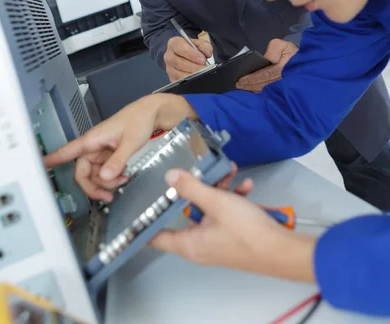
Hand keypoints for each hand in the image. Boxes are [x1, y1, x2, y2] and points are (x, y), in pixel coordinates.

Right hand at [44, 94, 196, 201]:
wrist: (151, 113)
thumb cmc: (139, 119)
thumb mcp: (131, 141)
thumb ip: (118, 160)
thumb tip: (105, 176)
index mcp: (93, 139)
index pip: (67, 151)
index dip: (53, 160)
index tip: (40, 167)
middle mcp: (93, 146)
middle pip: (82, 172)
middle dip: (94, 186)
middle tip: (108, 195)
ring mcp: (101, 151)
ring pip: (94, 174)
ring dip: (106, 183)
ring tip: (123, 181)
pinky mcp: (109, 154)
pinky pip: (104, 171)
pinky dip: (112, 177)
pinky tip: (123, 176)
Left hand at [151, 169, 315, 281]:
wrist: (282, 249)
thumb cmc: (247, 232)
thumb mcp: (216, 202)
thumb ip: (191, 188)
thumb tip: (169, 177)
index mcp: (189, 243)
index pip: (156, 237)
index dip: (145, 223)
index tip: (139, 207)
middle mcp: (200, 245)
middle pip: (186, 214)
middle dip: (193, 190)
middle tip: (194, 172)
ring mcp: (217, 241)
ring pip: (209, 210)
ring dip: (217, 189)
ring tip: (228, 172)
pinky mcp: (233, 236)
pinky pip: (225, 214)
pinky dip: (232, 198)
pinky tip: (244, 185)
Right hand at [164, 36, 212, 81]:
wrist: (188, 58)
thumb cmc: (193, 50)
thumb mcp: (199, 44)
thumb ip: (204, 45)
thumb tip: (207, 52)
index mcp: (174, 43)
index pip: (180, 48)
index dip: (192, 54)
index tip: (202, 59)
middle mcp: (169, 56)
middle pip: (179, 62)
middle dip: (194, 66)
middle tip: (204, 67)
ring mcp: (169, 68)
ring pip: (179, 74)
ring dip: (193, 74)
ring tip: (202, 72)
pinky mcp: (172, 78)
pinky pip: (180, 82)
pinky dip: (190, 81)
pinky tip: (197, 78)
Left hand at [236, 39, 297, 92]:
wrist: (307, 63)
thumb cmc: (292, 53)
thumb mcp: (284, 45)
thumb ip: (273, 49)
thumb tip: (267, 59)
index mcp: (283, 68)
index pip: (265, 75)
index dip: (252, 78)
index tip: (241, 80)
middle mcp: (283, 80)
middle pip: (264, 85)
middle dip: (250, 86)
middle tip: (238, 86)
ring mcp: (284, 86)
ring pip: (266, 90)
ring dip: (253, 90)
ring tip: (243, 89)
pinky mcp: (284, 90)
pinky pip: (271, 93)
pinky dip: (260, 93)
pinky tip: (253, 92)